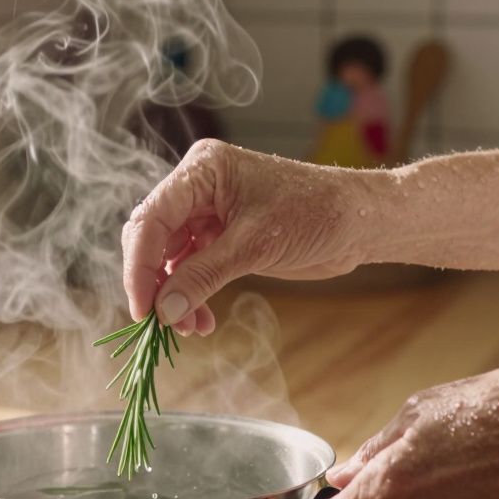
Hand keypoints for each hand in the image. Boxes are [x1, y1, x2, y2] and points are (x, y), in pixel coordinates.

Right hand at [121, 139, 366, 334]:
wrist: (359, 222)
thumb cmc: (315, 215)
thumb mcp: (255, 247)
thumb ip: (203, 276)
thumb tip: (163, 311)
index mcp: (202, 171)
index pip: (151, 218)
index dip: (140, 266)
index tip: (143, 309)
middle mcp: (197, 188)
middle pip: (152, 237)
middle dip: (155, 283)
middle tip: (162, 324)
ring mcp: (207, 212)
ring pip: (169, 258)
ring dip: (174, 295)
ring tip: (190, 328)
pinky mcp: (220, 236)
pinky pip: (190, 268)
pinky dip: (191, 295)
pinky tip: (201, 319)